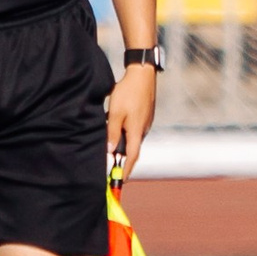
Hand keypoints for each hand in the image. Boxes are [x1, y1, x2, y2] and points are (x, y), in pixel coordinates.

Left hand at [105, 64, 157, 181]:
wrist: (142, 74)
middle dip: (124, 162)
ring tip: (113, 153)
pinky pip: (135, 130)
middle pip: (133, 150)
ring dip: (124, 147)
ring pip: (133, 139)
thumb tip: (111, 152)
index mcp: (137, 131)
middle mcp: (143, 129)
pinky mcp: (145, 115)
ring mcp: (145, 122)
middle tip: (114, 171)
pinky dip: (127, 136)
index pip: (131, 157)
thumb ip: (112, 133)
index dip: (126, 170)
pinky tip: (118, 132)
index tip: (120, 181)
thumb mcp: (115, 113)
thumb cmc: (127, 92)